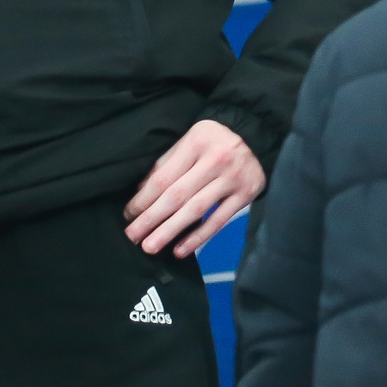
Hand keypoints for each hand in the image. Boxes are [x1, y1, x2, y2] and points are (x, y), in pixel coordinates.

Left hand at [125, 119, 263, 257]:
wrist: (258, 136)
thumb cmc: (214, 141)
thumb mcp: (188, 140)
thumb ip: (166, 164)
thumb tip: (140, 194)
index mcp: (197, 142)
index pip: (164, 178)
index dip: (143, 200)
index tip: (128, 216)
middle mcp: (217, 159)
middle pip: (177, 196)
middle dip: (151, 219)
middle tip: (132, 237)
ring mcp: (233, 178)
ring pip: (196, 210)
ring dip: (170, 231)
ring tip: (150, 247)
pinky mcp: (247, 194)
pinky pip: (219, 220)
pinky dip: (199, 237)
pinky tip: (180, 250)